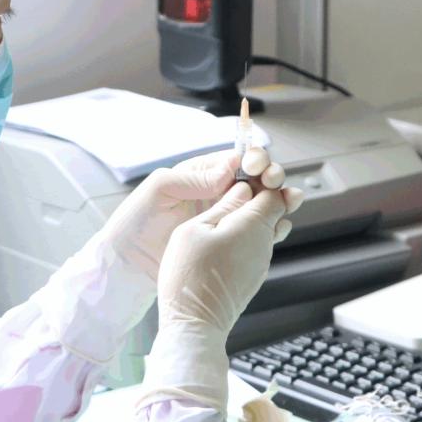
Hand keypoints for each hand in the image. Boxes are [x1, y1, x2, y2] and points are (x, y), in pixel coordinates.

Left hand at [103, 147, 285, 279]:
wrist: (130, 263)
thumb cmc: (136, 221)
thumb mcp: (159, 191)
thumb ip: (192, 179)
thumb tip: (227, 171)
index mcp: (202, 173)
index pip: (236, 159)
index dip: (253, 159)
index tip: (257, 167)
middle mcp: (217, 192)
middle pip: (255, 178)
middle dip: (271, 176)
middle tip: (275, 183)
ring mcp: (224, 216)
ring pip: (261, 203)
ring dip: (279, 199)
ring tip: (290, 200)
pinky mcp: (227, 239)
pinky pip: (256, 229)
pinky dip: (273, 226)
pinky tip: (281, 225)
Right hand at [157, 181, 302, 337]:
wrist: (194, 323)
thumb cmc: (189, 277)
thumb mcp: (195, 229)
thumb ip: (222, 205)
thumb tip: (241, 189)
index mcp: (253, 225)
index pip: (273, 191)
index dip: (258, 181)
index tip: (239, 179)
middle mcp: (265, 243)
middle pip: (273, 210)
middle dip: (256, 199)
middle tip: (228, 197)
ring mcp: (261, 262)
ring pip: (265, 229)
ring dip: (247, 221)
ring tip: (218, 222)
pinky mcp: (254, 277)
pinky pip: (256, 248)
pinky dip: (243, 240)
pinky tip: (219, 245)